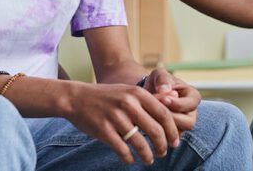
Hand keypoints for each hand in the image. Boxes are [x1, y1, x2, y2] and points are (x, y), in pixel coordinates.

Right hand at [63, 82, 179, 164]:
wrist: (77, 97)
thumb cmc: (107, 97)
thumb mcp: (128, 92)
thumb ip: (147, 102)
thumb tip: (169, 119)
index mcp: (138, 93)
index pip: (164, 114)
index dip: (172, 130)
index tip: (175, 141)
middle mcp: (129, 104)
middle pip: (155, 130)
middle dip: (163, 146)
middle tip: (163, 152)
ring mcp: (116, 117)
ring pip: (140, 143)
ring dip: (148, 155)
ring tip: (149, 159)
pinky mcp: (104, 130)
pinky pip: (122, 150)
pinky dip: (129, 158)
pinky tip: (130, 160)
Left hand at [144, 66, 200, 133]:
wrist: (148, 93)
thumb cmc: (157, 82)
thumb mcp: (159, 74)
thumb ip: (163, 79)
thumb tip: (164, 91)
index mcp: (193, 97)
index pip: (191, 104)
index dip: (177, 103)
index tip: (163, 99)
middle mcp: (191, 113)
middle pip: (187, 122)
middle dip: (170, 116)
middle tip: (154, 108)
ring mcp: (182, 125)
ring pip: (178, 133)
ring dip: (163, 125)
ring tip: (150, 114)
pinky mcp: (172, 134)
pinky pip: (167, 139)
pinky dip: (158, 131)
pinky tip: (148, 122)